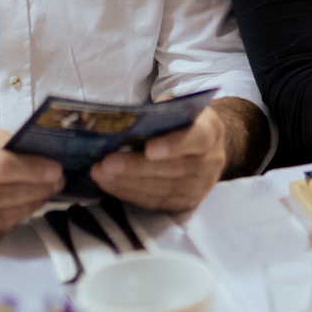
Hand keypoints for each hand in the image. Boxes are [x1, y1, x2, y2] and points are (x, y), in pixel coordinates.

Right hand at [0, 125, 63, 252]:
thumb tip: (27, 148)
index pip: (2, 168)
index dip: (34, 170)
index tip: (55, 168)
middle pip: (9, 194)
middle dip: (40, 187)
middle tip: (57, 180)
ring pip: (7, 215)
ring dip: (33, 204)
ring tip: (45, 192)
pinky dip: (15, 219)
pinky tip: (22, 207)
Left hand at [91, 106, 227, 211]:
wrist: (209, 147)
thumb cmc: (186, 122)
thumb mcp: (179, 108)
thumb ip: (160, 113)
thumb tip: (128, 121)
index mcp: (210, 131)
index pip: (197, 139)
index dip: (173, 145)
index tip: (148, 149)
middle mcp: (210, 162)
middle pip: (173, 169)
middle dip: (135, 168)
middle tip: (105, 164)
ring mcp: (200, 186)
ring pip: (162, 189)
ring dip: (127, 183)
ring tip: (101, 175)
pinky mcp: (187, 203)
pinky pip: (157, 202)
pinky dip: (131, 194)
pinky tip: (111, 185)